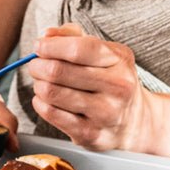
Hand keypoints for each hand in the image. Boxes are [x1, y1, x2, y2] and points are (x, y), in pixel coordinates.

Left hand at [30, 24, 155, 150]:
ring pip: (51, 92)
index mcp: (120, 61)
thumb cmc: (112, 81)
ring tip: (43, 83)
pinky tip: (46, 100)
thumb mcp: (104, 53)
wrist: (134, 123)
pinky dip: (40, 103)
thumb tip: (48, 34)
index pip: (78, 49)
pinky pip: (51, 114)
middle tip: (36, 66)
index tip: (39, 46)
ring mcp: (105, 113)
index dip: (51, 46)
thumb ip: (74, 37)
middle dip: (38, 65)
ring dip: (38, 85)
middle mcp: (117, 87)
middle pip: (58, 71)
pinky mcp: (91, 134)